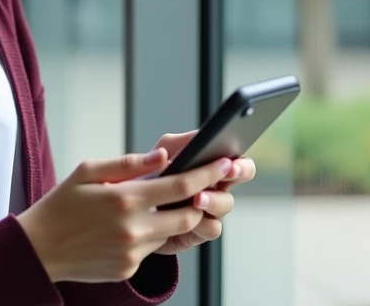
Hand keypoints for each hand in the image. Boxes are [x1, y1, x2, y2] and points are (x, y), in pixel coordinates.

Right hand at [16, 148, 233, 282]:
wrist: (39, 247)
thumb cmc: (62, 204)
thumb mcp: (88, 171)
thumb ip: (128, 164)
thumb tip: (163, 156)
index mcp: (124, 198)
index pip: (180, 185)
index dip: (208, 174)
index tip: (225, 163)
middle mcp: (133, 228)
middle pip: (189, 214)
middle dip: (202, 200)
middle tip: (206, 186)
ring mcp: (132, 252)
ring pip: (172, 233)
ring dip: (175, 218)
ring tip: (161, 204)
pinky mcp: (128, 269)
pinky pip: (152, 250)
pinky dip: (151, 235)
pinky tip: (131, 226)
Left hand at [148, 131, 255, 254]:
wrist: (128, 207)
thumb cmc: (148, 175)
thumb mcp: (160, 153)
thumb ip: (177, 143)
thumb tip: (196, 138)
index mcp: (211, 168)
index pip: (238, 164)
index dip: (241, 164)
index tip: (231, 164)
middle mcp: (215, 189)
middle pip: (236, 186)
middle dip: (233, 179)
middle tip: (226, 175)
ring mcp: (209, 211)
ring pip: (225, 206)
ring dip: (213, 201)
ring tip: (197, 198)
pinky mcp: (198, 231)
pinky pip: (211, 228)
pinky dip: (202, 224)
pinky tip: (191, 220)